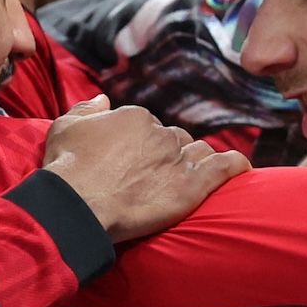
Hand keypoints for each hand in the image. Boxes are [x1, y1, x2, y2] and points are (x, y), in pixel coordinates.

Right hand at [38, 97, 251, 242]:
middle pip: (174, 140)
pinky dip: (235, 166)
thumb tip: (103, 101)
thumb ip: (87, 110)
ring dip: (196, 160)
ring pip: (198, 152)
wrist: (76, 205)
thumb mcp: (64, 128)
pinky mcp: (192, 186)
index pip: (149, 127)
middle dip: (168, 154)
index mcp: (136, 117)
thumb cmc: (66, 169)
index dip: (141, 145)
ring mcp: (179, 159)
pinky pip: (224, 168)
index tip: (131, 163)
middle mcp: (162, 134)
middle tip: (154, 176)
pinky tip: (242, 168)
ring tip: (189, 176)